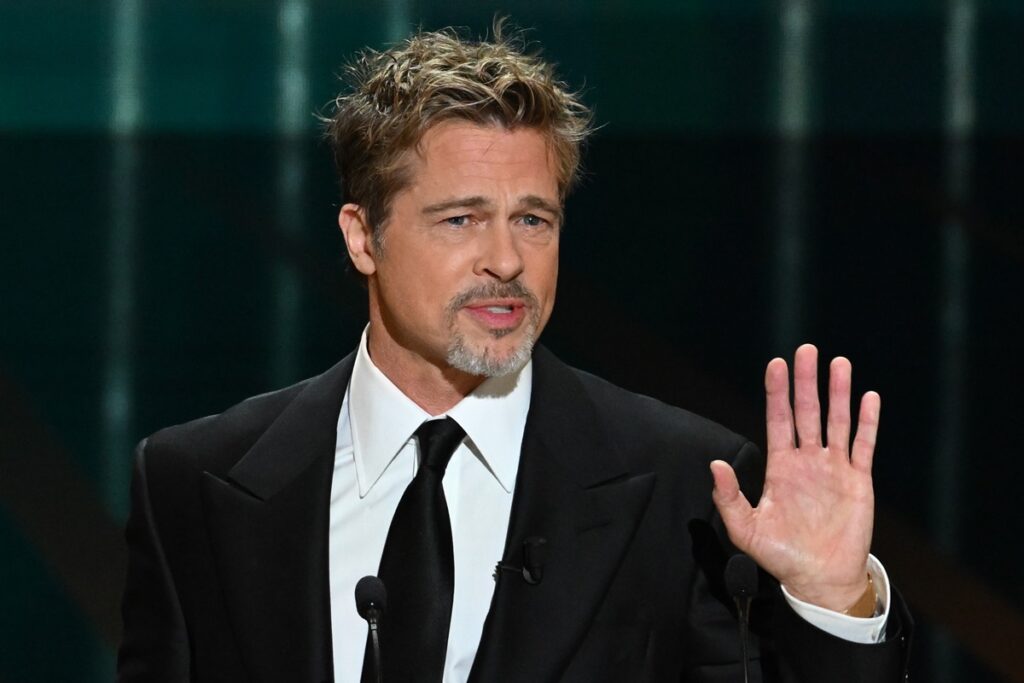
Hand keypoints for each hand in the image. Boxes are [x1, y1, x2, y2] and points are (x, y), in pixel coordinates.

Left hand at [710, 344, 878, 611]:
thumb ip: (728, 498)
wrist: (819, 579)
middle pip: (807, 412)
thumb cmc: (780, 556)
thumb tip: (714, 465)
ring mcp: (834, 468)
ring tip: (838, 363)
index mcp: (780, 467)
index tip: (776, 364)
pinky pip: (863, 446)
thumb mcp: (746, 529)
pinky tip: (868, 398)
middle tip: (806, 349)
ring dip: (838, 393)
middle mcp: (807, 460)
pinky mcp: (858, 481)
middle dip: (806, 381)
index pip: (778, 420)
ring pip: (836, 422)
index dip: (777, 392)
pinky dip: (867, 422)